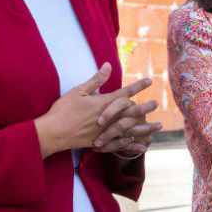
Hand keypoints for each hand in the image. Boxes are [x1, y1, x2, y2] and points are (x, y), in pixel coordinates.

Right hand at [33, 64, 150, 157]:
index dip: (138, 86)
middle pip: (131, 111)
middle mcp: (108, 117)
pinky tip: (142, 146)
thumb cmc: (63, 110)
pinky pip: (120, 144)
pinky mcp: (101, 142)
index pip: (125, 92)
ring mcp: (105, 131)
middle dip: (145, 106)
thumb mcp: (78, 91)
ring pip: (130, 128)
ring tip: (158, 126)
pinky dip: (132, 145)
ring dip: (145, 127)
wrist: (53, 132)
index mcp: (103, 102)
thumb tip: (108, 65)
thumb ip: (96, 80)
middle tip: (157, 103)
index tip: (150, 81)